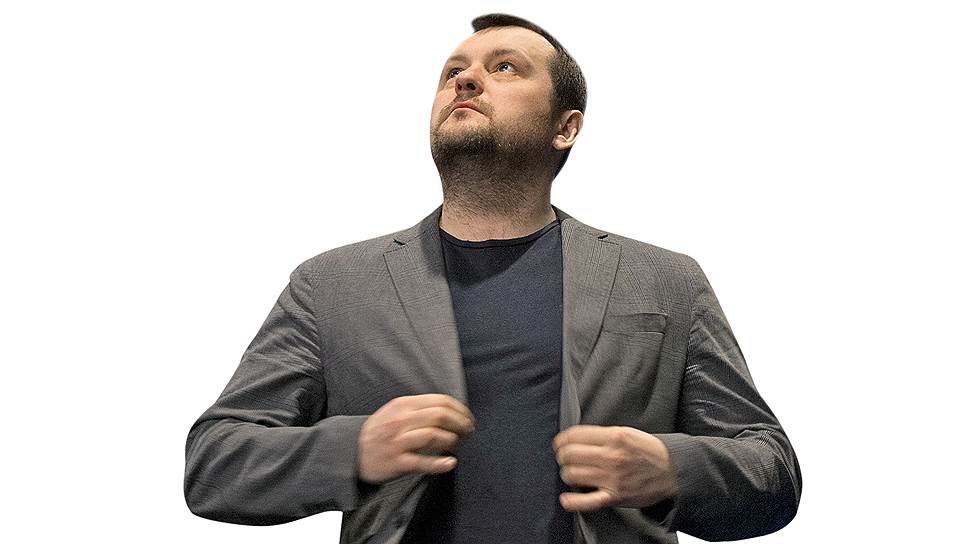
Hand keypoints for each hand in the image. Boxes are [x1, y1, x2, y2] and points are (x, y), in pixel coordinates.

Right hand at [357, 393, 475, 484]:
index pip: (440, 401)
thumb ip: (419, 408)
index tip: (468, 417)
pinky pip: (422, 462)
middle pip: (440, 416)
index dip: (460, 409)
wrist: (352, 452)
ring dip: (452, 440)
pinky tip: (451, 463)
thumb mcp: (395, 410)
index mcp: (403, 405)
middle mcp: (401, 421)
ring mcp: (398, 442)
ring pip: (433, 435)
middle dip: (461, 423)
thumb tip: (450, 410)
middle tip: (469, 431)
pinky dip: (440, 463)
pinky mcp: (397, 463)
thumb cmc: (379, 431)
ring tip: (458, 443)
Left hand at [552, 425, 678, 511]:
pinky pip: (589, 501)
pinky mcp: (615, 496)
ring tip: (573, 473)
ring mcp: (612, 478)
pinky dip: (574, 502)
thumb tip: (576, 439)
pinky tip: (566, 499)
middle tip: (565, 458)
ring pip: (572, 475)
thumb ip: (602, 435)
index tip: (560, 443)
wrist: (672, 470)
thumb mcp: (626, 432)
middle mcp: (611, 456)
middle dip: (562, 456)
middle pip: (569, 455)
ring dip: (567, 474)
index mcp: (613, 437)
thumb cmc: (649, 451)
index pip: (574, 435)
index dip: (561, 440)